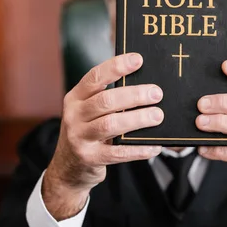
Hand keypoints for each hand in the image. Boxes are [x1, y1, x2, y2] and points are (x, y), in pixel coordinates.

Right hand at [44, 53, 162, 219]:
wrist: (68, 167)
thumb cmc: (87, 132)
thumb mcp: (88, 112)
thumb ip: (107, 99)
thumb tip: (144, 86)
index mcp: (75, 98)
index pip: (95, 77)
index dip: (116, 67)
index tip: (138, 59)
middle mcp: (74, 116)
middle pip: (105, 100)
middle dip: (134, 95)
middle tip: (156, 93)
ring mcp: (80, 138)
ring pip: (110, 124)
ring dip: (137, 119)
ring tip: (158, 116)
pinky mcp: (90, 158)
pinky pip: (118, 153)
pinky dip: (138, 149)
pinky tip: (154, 146)